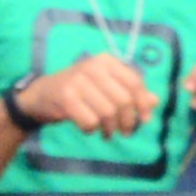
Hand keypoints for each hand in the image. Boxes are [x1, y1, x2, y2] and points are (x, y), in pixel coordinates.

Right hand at [19, 51, 155, 138]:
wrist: (40, 95)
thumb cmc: (79, 91)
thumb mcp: (105, 87)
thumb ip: (130, 92)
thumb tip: (155, 101)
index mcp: (107, 61)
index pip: (135, 82)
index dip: (143, 103)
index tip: (144, 120)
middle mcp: (93, 67)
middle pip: (123, 100)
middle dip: (128, 121)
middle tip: (125, 132)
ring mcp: (78, 81)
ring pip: (108, 112)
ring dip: (110, 128)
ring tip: (108, 133)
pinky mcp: (66, 97)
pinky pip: (90, 121)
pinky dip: (92, 129)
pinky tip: (90, 129)